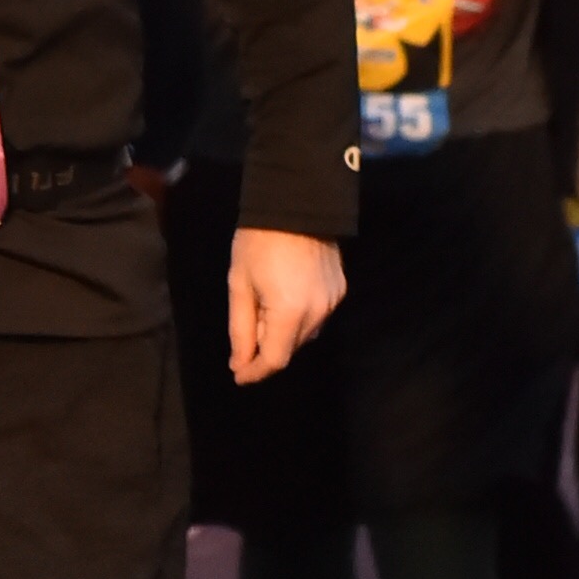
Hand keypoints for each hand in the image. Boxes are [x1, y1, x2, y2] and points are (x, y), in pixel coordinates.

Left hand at [228, 227, 344, 383]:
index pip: (275, 359)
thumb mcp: (239, 284)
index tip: (238, 375)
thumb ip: (241, 328)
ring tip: (264, 307)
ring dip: (283, 333)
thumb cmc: (258, 242)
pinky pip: (316, 316)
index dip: (255, 371)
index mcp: (290, 312)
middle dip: (266, 348)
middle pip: (290, 348)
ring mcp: (333, 302)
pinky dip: (298, 318)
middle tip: (247, 328)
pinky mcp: (340, 290)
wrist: (296, 203)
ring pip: (305, 335)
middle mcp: (318, 313)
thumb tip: (241, 363)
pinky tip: (284, 298)